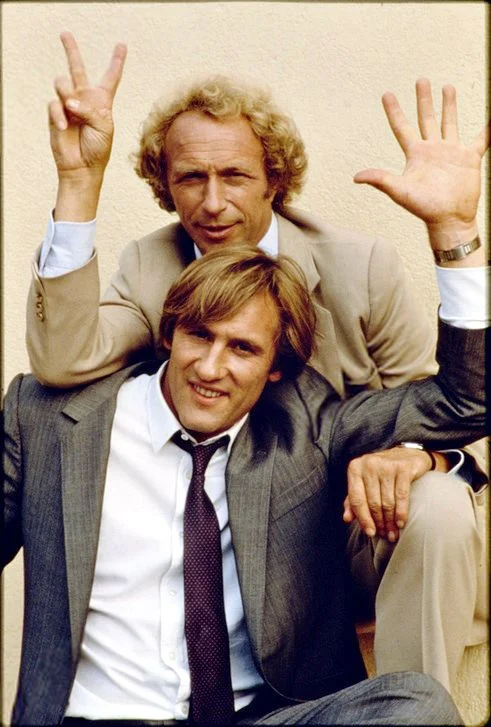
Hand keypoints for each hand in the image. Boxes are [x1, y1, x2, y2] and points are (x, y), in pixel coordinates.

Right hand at [48, 32, 126, 179]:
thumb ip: (90, 110)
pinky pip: (54, 103)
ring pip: (62, 82)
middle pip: (77, 68)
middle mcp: (85, 99)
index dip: (116, 62)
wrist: (82, 168)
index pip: (111, 78)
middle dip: (71, 50)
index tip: (122, 45)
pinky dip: (59, 114)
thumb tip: (69, 101)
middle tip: (65, 33)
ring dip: (66, 93)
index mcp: (103, 101)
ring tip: (72, 109)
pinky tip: (63, 126)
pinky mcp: (55, 113)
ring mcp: (68, 104)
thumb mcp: (104, 127)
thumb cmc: (98, 149)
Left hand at [342, 446, 442, 541]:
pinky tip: (401, 523)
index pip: (356, 499)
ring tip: (393, 533)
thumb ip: (353, 500)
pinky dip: (401, 512)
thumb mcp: (363, 483)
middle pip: (372, 502)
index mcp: (355, 468)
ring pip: (387, 501)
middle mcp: (369, 465)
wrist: (406, 455)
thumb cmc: (380, 473)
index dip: (363, 518)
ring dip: (390, 521)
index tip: (370, 533)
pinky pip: (401, 496)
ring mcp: (386, 465)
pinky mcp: (403, 468)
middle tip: (385, 535)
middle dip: (379, 522)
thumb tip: (346, 518)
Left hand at [354, 79, 488, 243]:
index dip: (394, 111)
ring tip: (447, 87)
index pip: (402, 127)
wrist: (449, 219)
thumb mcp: (400, 192)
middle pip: (426, 119)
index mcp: (416, 155)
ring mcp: (451, 152)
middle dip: (424, 100)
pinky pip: (481, 139)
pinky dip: (488, 128)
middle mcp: (432, 150)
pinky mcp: (469, 158)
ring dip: (448, 105)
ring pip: (449, 122)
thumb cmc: (424, 208)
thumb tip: (356, 177)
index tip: (387, 95)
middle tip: (421, 80)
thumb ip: (380, 180)